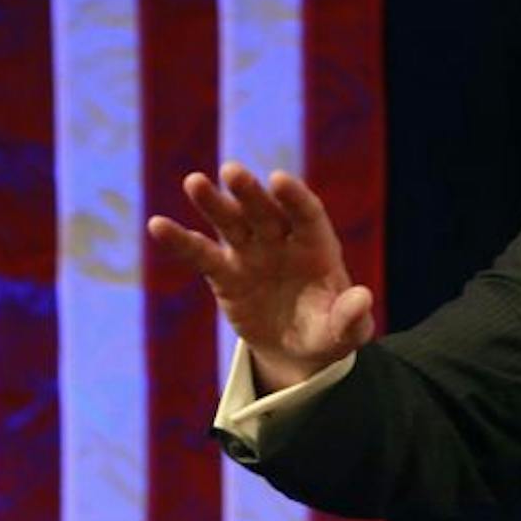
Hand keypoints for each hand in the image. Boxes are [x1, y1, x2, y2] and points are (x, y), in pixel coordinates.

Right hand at [147, 163, 375, 391]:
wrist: (296, 349)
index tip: (278, 180)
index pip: (307, 214)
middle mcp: (282, 241)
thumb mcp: (345, 333)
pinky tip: (157, 225)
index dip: (294, 197)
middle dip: (249, 192)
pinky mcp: (225, 274)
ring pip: (231, 222)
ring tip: (194, 182)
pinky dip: (181, 240)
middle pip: (265, 211)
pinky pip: (201, 254)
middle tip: (231, 171)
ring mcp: (251, 253)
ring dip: (214, 203)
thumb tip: (363, 297)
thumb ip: (352, 317)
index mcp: (317, 247)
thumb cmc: (327, 332)